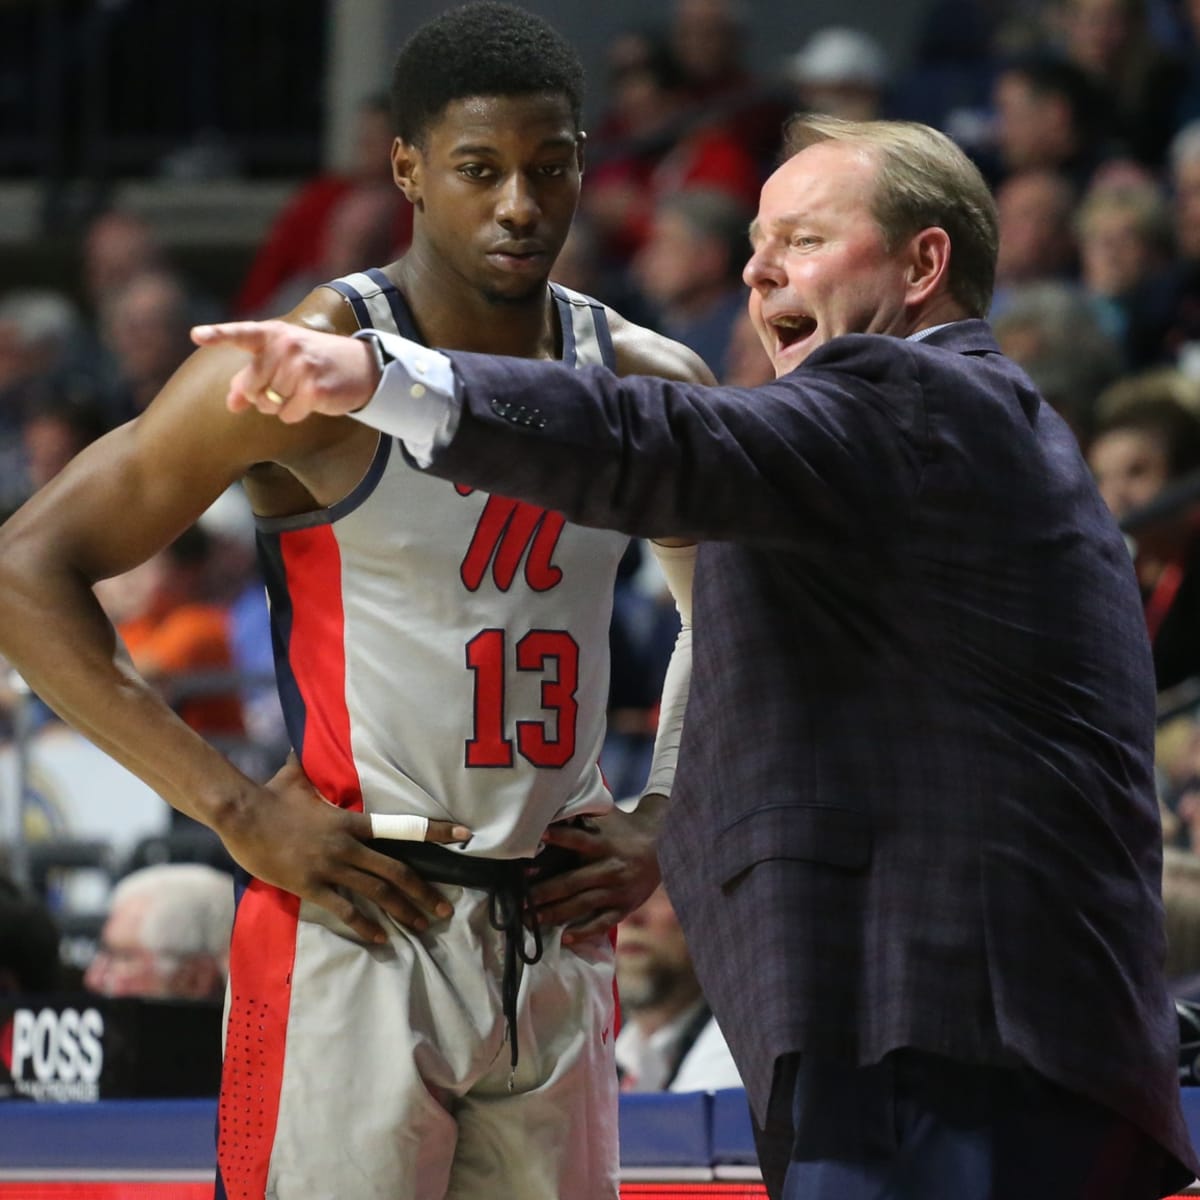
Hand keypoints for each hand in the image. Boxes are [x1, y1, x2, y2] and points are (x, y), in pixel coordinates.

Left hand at [189, 319, 380, 423]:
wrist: (361, 366)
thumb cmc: (315, 362)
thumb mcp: (282, 361)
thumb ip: (252, 379)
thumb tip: (231, 403)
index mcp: (273, 334)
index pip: (241, 333)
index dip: (217, 335)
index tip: (195, 335)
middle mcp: (286, 346)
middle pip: (252, 386)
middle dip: (262, 395)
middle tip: (284, 387)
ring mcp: (301, 367)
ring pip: (269, 404)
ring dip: (281, 405)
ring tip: (300, 391)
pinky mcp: (314, 389)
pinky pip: (287, 415)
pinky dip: (295, 414)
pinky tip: (310, 401)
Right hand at [218, 755, 470, 943]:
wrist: (241, 814)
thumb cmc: (270, 795)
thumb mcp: (296, 776)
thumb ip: (308, 765)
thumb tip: (303, 744)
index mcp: (351, 821)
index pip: (403, 827)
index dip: (436, 831)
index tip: (464, 836)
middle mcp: (347, 846)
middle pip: (396, 871)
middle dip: (424, 892)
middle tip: (445, 909)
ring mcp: (330, 868)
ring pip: (377, 894)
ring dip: (403, 912)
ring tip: (422, 926)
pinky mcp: (310, 886)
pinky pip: (344, 911)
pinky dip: (365, 927)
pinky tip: (381, 939)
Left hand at [530, 794, 664, 943]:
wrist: (663, 846)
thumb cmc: (623, 828)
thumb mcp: (606, 816)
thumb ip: (582, 815)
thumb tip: (550, 807)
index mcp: (604, 843)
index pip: (578, 840)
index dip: (559, 838)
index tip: (537, 839)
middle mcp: (611, 867)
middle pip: (573, 882)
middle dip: (544, 891)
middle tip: (520, 899)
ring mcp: (618, 890)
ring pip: (583, 905)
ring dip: (555, 913)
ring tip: (531, 919)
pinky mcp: (625, 906)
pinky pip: (603, 922)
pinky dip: (584, 931)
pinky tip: (565, 937)